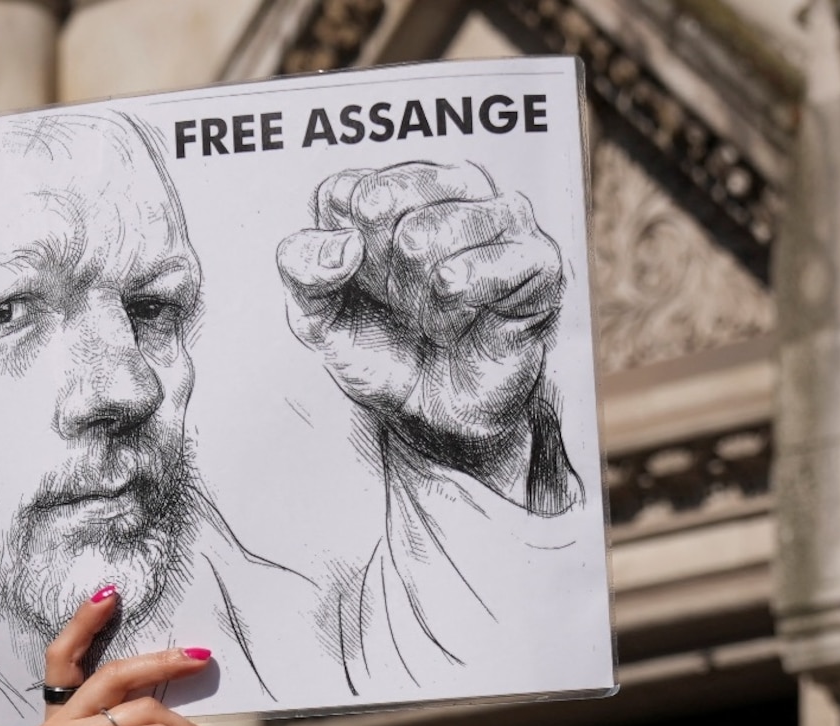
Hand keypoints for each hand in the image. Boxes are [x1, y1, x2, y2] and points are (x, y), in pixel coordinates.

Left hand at [277, 162, 567, 503]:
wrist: (432, 420)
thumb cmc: (383, 354)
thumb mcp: (317, 318)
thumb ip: (302, 270)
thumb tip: (342, 245)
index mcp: (397, 191)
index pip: (349, 190)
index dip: (344, 253)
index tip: (362, 285)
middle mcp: (453, 190)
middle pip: (388, 199)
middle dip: (381, 270)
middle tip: (403, 303)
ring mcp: (502, 220)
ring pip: (437, 225)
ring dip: (420, 289)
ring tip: (432, 316)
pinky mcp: (538, 260)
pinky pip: (492, 261)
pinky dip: (461, 300)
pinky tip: (458, 322)